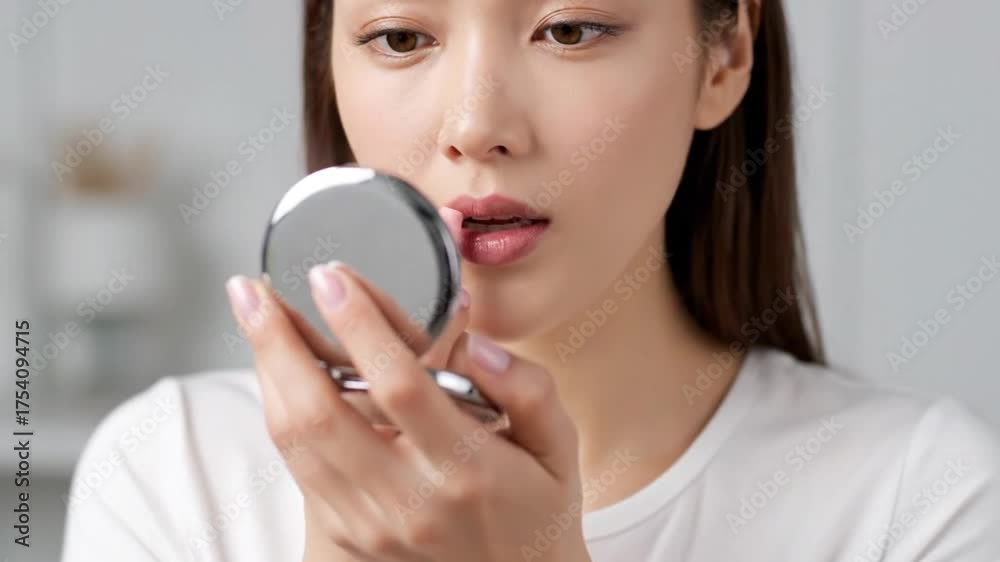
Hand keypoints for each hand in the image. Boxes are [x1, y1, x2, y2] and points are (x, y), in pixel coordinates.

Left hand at [224, 208, 590, 561]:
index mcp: (468, 469)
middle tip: (252, 290)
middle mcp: (409, 501)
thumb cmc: (537, 513)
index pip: (400, 386)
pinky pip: (296, 465)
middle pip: (319, 414)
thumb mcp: (559, 447)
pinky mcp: (347, 535)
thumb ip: (528, 388)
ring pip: (294, 441)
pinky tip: (276, 371)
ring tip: (256, 319)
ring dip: (266, 372)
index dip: (359, 325)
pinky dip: (278, 410)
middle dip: (276, 342)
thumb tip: (475, 344)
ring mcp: (369, 523)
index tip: (332, 277)